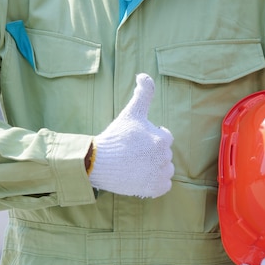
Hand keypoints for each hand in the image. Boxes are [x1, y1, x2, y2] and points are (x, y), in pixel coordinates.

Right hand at [89, 73, 174, 197]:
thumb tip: (144, 74)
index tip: (137, 141)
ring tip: (135, 166)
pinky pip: (163, 186)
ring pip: (164, 170)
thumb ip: (143, 92)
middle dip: (151, 154)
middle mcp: (165, 157)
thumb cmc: (115, 136)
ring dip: (154, 169)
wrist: (98, 162)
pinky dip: (155, 184)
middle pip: (163, 155)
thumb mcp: (131, 112)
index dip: (150, 138)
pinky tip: (140, 178)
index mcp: (163, 138)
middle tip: (132, 154)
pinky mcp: (156, 189)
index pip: (165, 137)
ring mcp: (161, 174)